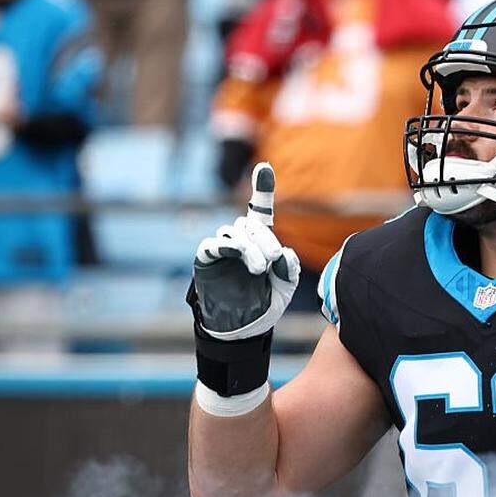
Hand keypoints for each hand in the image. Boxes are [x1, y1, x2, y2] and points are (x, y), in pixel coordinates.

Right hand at [192, 163, 300, 340]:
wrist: (242, 329)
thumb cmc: (264, 304)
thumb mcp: (285, 287)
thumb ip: (289, 269)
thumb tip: (286, 252)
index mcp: (260, 241)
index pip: (260, 211)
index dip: (262, 189)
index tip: (265, 167)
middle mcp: (240, 240)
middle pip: (250, 223)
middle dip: (265, 238)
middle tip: (273, 259)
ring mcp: (221, 248)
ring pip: (234, 232)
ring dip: (249, 247)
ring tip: (260, 268)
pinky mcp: (205, 259)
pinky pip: (213, 245)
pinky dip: (228, 247)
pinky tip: (239, 256)